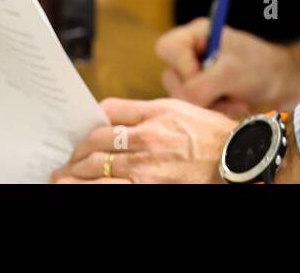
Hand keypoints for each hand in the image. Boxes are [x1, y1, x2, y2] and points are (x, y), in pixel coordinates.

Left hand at [49, 97, 235, 183]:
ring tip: (61, 179)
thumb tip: (114, 117)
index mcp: (155, 114)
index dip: (90, 124)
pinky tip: (77, 188)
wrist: (238, 158)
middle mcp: (147, 139)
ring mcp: (147, 167)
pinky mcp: (149, 188)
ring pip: (97, 167)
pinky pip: (110, 188)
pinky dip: (90, 187)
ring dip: (73, 174)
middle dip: (75, 154)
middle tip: (64, 163)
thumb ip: (147, 112)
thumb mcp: (180, 110)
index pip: (109, 113)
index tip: (82, 136)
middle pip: (97, 142)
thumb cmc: (213, 135)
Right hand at [155, 20, 299, 113]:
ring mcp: (195, 72)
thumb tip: (183, 102)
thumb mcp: (230, 74)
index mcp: (196, 34)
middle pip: (171, 76)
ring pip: (181, 96)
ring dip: (208, 105)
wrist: (285, 82)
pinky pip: (193, 107)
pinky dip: (213, 111)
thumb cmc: (261, 68)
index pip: (167, 48)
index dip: (183, 67)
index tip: (206, 76)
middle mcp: (191, 51)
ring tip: (235, 102)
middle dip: (198, 93)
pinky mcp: (203, 90)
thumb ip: (200, 87)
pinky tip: (234, 106)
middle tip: (224, 95)